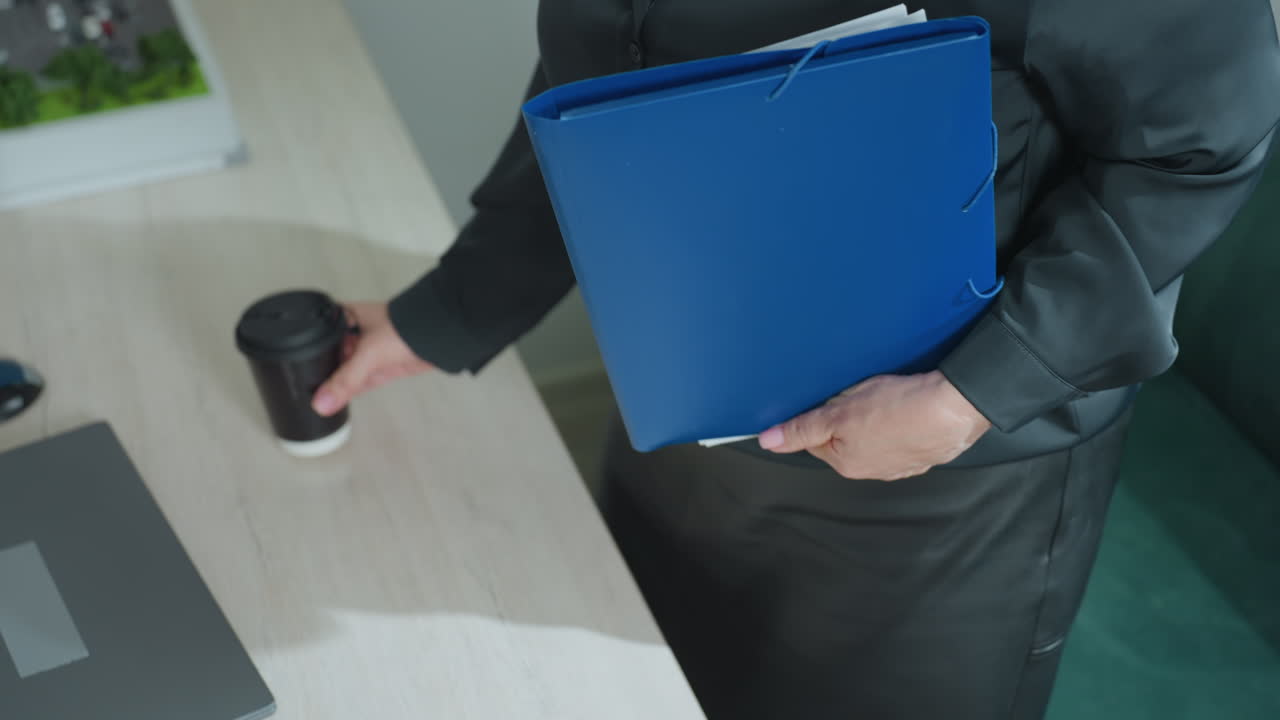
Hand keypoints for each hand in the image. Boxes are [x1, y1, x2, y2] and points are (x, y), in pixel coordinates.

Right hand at [312, 302, 432, 415]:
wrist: (441, 337)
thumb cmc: (406, 328)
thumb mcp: (368, 354)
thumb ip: (345, 380)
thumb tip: (322, 402)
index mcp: (345, 317)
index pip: (317, 335)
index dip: (305, 352)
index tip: (292, 372)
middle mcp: (353, 332)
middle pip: (329, 356)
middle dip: (320, 373)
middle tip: (303, 392)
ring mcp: (368, 350)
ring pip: (344, 370)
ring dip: (336, 384)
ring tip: (317, 401)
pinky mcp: (380, 365)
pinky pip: (359, 380)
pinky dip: (350, 390)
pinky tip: (336, 400)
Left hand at [758, 371, 990, 480]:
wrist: (954, 407)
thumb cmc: (897, 409)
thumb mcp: (839, 413)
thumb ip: (802, 428)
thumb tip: (768, 442)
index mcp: (846, 464)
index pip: (817, 439)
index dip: (821, 414)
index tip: (833, 398)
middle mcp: (871, 471)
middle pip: (845, 439)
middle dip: (848, 417)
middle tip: (861, 395)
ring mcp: (900, 465)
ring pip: (873, 438)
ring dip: (875, 420)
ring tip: (887, 399)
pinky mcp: (923, 453)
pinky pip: (901, 436)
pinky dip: (900, 422)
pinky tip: (906, 407)